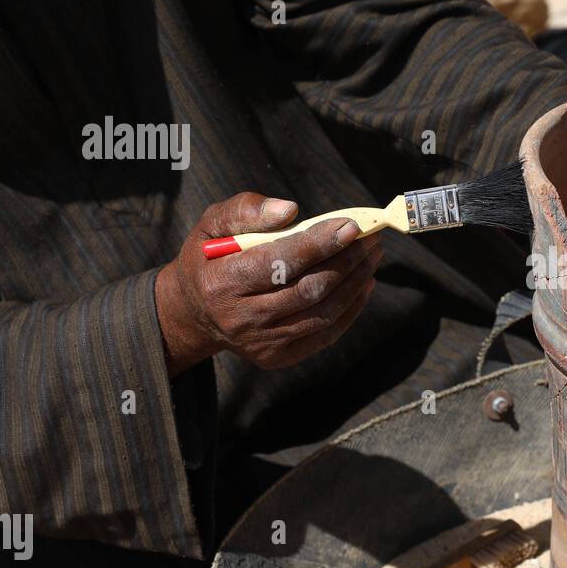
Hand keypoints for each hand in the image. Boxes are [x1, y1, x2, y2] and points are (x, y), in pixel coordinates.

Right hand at [155, 193, 381, 376]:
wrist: (194, 312)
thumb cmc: (209, 257)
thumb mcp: (211, 225)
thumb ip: (245, 211)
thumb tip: (290, 210)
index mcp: (221, 282)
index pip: (279, 262)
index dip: (319, 244)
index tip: (351, 225)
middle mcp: (241, 319)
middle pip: (307, 289)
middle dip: (346, 261)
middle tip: (371, 238)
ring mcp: (261, 342)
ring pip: (321, 313)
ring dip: (355, 284)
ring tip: (372, 257)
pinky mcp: (277, 357)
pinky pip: (324, 334)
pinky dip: (351, 309)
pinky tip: (364, 284)